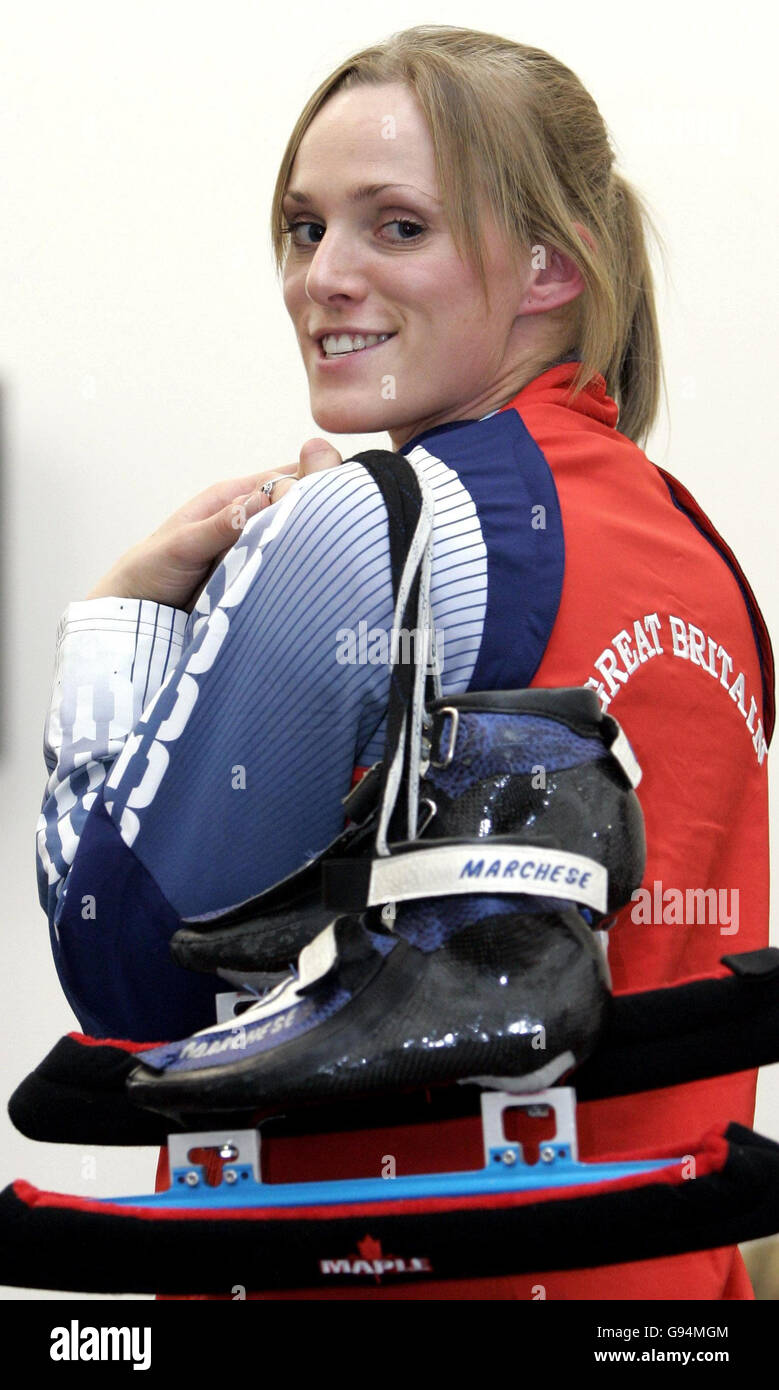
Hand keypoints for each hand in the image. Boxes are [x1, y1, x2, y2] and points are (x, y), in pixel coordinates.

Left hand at [86, 438, 343, 610]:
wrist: (136, 614)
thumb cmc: (151, 568)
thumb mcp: (183, 543)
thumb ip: (221, 524)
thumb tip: (262, 499)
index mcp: (233, 499)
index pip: (282, 479)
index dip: (310, 483)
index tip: (335, 497)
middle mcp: (249, 521)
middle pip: (294, 510)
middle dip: (317, 517)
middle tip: (343, 532)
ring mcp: (256, 551)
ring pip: (293, 544)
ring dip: (309, 550)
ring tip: (336, 559)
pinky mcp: (257, 580)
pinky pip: (283, 573)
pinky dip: (296, 576)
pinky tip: (314, 583)